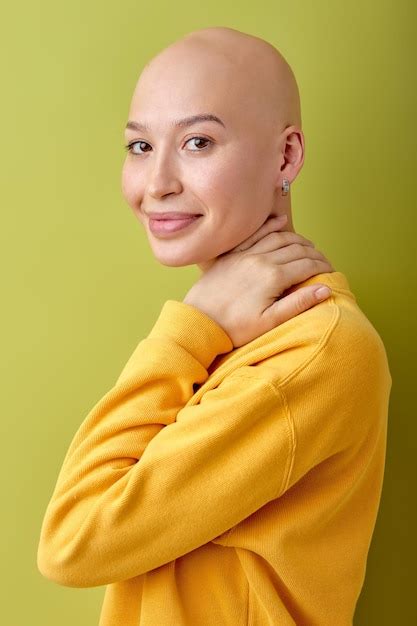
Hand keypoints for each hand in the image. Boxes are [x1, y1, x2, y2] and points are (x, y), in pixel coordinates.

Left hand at [183, 214, 334, 347]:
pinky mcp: (232, 255)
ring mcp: (245, 254)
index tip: (331, 272)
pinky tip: (280, 222)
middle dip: (314, 253)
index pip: (307, 265)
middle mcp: (261, 260)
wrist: (199, 321)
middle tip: (323, 260)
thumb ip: (298, 304)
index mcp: (273, 277)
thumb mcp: (269, 321)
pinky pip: (255, 233)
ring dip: (297, 239)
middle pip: (296, 249)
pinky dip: (270, 226)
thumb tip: (325, 289)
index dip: (323, 267)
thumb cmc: (234, 327)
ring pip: (279, 237)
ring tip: (308, 246)